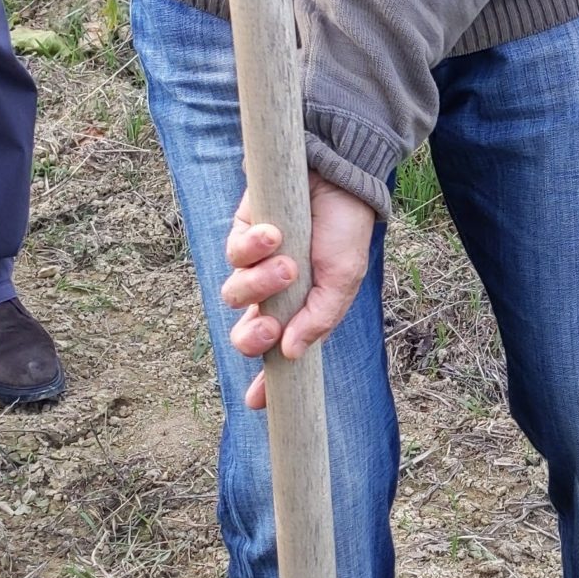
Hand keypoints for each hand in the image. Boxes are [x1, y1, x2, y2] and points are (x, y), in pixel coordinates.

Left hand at [222, 175, 377, 398]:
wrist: (337, 174)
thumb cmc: (345, 228)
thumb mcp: (342, 280)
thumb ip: (318, 318)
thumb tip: (291, 353)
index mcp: (301, 312)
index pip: (278, 355)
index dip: (266, 382)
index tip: (257, 403)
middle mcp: (274, 295)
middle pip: (245, 333)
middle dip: (252, 336)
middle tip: (268, 327)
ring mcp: (255, 266)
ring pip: (236, 295)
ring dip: (259, 283)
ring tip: (286, 262)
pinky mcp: (241, 234)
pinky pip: (233, 255)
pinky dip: (252, 248)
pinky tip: (273, 232)